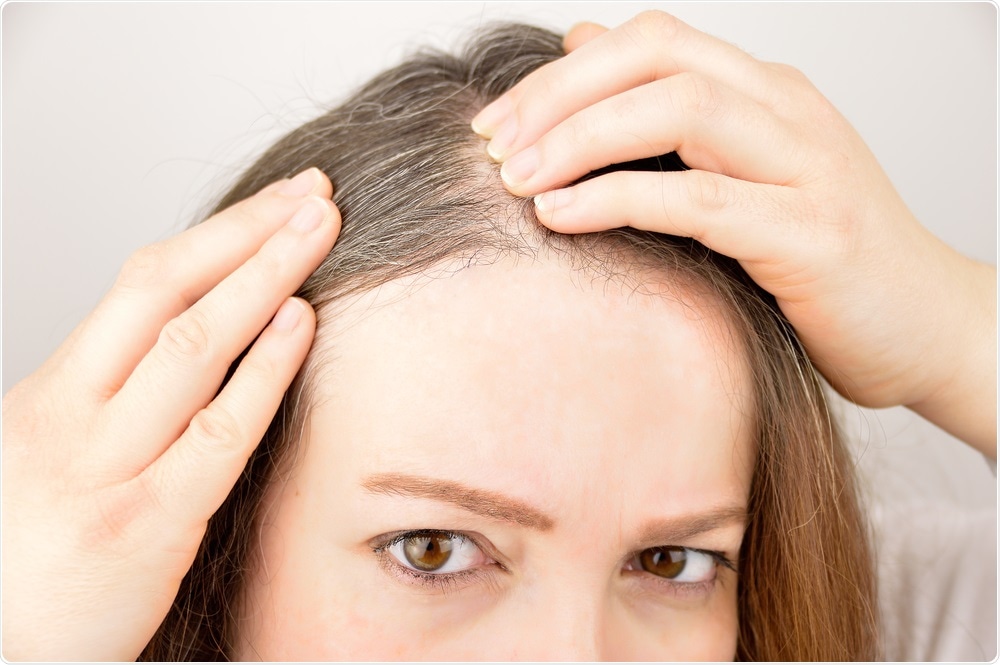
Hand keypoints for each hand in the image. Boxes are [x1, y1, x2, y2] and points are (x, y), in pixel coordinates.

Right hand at [1, 168, 339, 659]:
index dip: (221, 232)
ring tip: (320, 230)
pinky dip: (262, 371)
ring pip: (191, 345)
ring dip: (264, 276)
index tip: (280, 200)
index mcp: (56, 390)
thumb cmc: (38, 551)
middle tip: (315, 194)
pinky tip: (300, 323)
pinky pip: (216, 431)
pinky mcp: (145, 524)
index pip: (143, 281)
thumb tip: (204, 333)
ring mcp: (107, 467)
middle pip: (167, 290)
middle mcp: (74, 414)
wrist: (0, 649)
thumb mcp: (61, 452)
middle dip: (248, 232)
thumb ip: (123, 395)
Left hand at [472, 12, 996, 455]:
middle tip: (490, 146)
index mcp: (766, 93)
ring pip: (681, 110)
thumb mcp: (741, 175)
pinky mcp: (812, 234)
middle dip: (558, 96)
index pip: (651, 41)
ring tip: (514, 178)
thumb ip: (668, 120)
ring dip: (581, 138)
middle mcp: (788, 112)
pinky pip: (702, 200)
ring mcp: (807, 167)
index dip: (563, 73)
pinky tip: (562, 216)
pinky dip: (621, 200)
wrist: (927, 327)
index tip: (497, 124)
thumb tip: (584, 45)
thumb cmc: (823, 261)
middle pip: (657, 58)